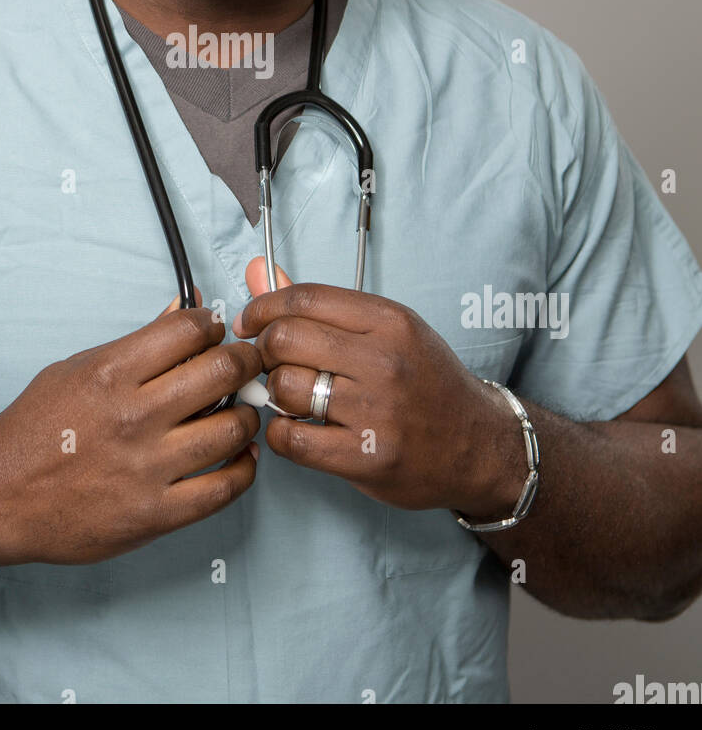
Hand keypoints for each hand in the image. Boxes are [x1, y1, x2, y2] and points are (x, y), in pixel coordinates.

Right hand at [0, 289, 261, 565]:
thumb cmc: (36, 428)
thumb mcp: (78, 368)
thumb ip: (138, 341)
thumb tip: (188, 308)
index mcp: (111, 373)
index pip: (189, 331)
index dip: (212, 325)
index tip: (215, 332)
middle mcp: (133, 417)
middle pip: (220, 373)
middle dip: (243, 362)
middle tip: (243, 365)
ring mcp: (146, 469)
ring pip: (231, 429)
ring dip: (246, 414)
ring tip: (240, 410)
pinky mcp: (155, 514)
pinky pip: (224, 490)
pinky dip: (244, 468)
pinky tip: (241, 455)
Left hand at [232, 259, 523, 518]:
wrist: (480, 445)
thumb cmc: (425, 382)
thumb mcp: (386, 330)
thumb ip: (318, 306)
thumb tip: (255, 272)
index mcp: (389, 321)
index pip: (304, 299)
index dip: (262, 307)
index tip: (249, 323)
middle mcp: (384, 362)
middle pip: (286, 339)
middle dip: (263, 351)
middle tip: (268, 363)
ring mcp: (377, 412)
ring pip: (284, 387)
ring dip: (274, 394)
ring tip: (290, 398)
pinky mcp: (368, 457)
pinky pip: (292, 439)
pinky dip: (280, 435)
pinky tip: (295, 430)